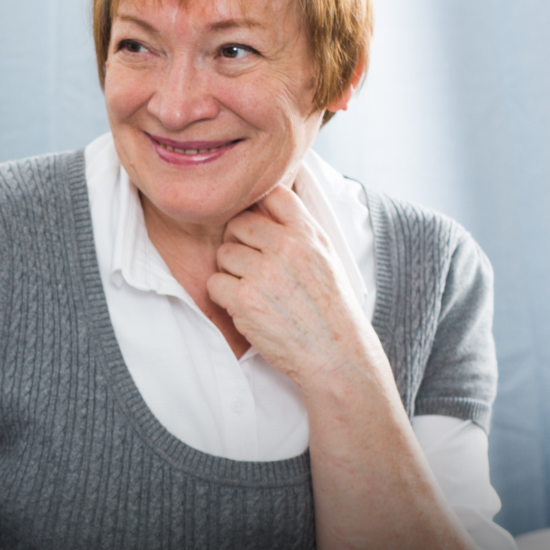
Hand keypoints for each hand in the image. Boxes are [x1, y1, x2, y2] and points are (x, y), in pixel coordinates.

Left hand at [206, 183, 382, 393]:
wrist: (335, 354)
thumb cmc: (330, 310)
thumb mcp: (326, 258)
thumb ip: (299, 232)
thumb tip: (267, 207)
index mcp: (309, 234)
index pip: (273, 195)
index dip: (258, 209)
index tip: (259, 228)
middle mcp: (287, 248)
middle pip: (239, 224)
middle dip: (238, 243)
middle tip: (250, 266)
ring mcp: (264, 273)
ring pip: (223, 253)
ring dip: (230, 272)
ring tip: (252, 290)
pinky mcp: (245, 299)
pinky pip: (214, 283)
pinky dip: (223, 296)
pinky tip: (244, 307)